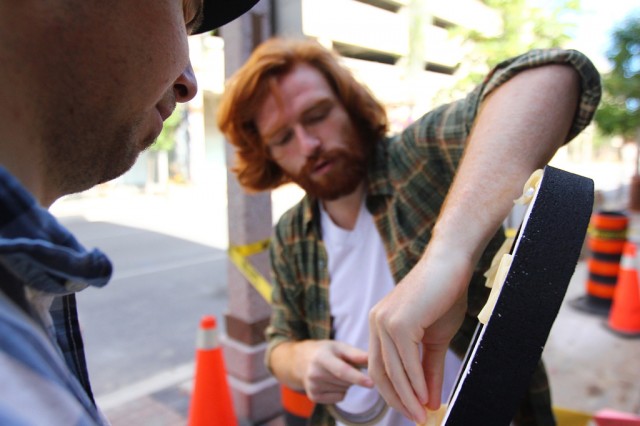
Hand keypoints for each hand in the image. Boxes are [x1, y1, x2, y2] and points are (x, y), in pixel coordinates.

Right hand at [297, 340, 373, 403]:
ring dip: (346, 383)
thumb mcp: (339, 347)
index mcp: (321, 357)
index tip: (372, 383)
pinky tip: (331, 381)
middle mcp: (314, 373)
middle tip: (343, 364)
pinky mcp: (313, 397)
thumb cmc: (326, 351)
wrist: (301, 360)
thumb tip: (374, 359)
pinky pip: (339, 398)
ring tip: (334, 372)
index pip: (342, 370)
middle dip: (353, 375)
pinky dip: (340, 391)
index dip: (358, 377)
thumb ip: (356, 354)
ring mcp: (312, 386)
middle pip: (347, 381)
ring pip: (344, 389)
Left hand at [368, 246, 471, 423]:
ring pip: (393, 370)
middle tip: (415, 418)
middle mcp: (376, 322)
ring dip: (408, 396)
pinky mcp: (398, 322)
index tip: (410, 410)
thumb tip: (430, 400)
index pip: (379, 366)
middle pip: (379, 372)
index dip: (393, 392)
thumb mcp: (434, 339)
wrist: (451, 264)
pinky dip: (416, 383)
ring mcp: (384, 322)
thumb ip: (428, 368)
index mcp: (380, 324)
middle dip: (397, 399)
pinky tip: (426, 397)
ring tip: (422, 415)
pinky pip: (405, 361)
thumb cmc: (444, 296)